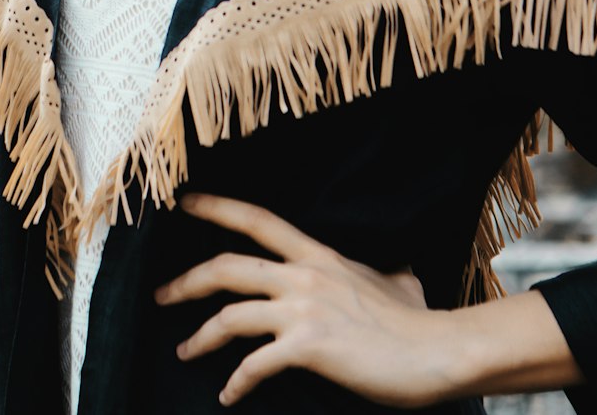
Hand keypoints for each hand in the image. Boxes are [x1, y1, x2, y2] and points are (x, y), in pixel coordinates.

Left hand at [153, 192, 455, 408]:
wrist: (436, 351)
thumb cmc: (417, 321)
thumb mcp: (395, 279)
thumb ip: (382, 271)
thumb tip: (397, 268)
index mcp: (318, 254)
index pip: (258, 219)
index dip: (217, 207)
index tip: (184, 202)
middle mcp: (304, 274)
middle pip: (227, 266)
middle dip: (186, 281)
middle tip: (161, 295)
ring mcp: (304, 309)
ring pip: (231, 315)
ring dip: (200, 336)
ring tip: (184, 350)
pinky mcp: (308, 347)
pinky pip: (255, 364)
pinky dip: (236, 381)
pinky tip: (228, 394)